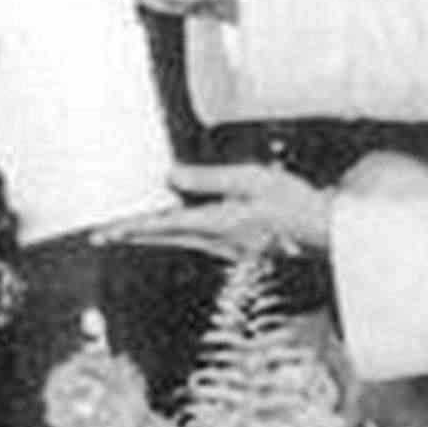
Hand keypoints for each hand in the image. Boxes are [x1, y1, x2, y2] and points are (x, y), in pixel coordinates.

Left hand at [94, 162, 329, 257]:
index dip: (131, 227)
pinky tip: (172, 230)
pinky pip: (195, 241)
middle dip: (132, 235)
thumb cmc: (293, 203)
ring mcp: (226, 249)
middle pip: (163, 238)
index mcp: (215, 224)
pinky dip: (174, 235)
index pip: (162, 225)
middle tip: (102, 235)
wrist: (325, 232)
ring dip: (150, 236)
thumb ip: (208, 179)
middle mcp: (215, 242)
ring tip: (126, 231)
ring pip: (177, 241)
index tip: (105, 231)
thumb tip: (171, 177)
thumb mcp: (250, 180)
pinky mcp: (236, 248)